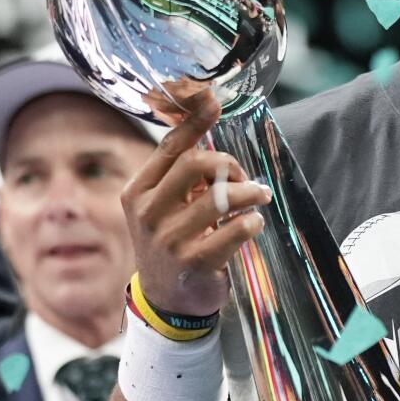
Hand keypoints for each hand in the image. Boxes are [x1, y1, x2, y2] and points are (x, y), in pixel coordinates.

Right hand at [121, 87, 269, 316]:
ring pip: (221, 197)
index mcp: (139, 191)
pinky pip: (236, 230)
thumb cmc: (173, 240)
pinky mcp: (194, 262)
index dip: (194, 123)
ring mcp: (169, 238)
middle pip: (197, 165)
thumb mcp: (165, 205)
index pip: (170, 148)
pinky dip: (252, 222)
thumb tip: (205, 121)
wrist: (166, 299)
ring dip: (250, 192)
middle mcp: (149, 212)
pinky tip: (253, 224)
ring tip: (259, 197)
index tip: (213, 101)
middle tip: (245, 179)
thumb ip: (182, 173)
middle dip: (229, 165)